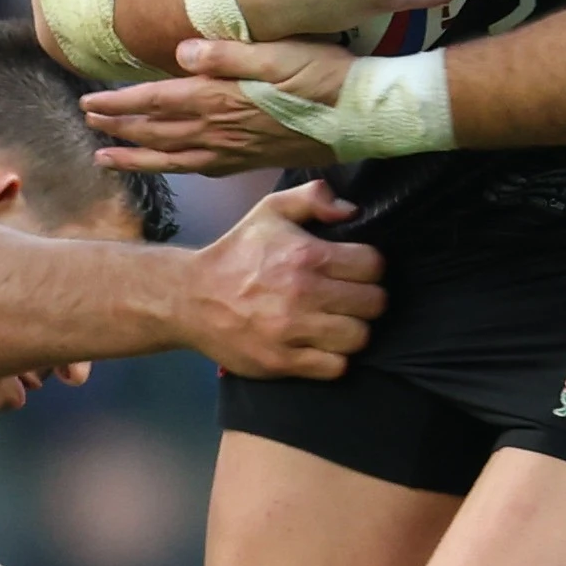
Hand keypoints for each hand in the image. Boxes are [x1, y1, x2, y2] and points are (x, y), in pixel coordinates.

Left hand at [84, 39, 356, 174]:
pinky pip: (201, 169)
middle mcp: (221, 129)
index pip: (156, 102)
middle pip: (156, 131)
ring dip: (136, 156)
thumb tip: (180, 52)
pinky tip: (168, 167)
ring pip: (172, 157)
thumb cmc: (324, 76)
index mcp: (221, 98)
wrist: (363, 116)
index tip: (90, 102)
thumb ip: (227, 54)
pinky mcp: (252, 160)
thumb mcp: (277, 53)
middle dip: (118, 127)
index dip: (119, 103)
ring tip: (107, 158)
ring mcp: (236, 149)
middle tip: (88, 123)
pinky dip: (175, 168)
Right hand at [180, 181, 385, 377]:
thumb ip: (313, 198)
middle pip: (374, 303)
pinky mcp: (282, 362)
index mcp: (305, 254)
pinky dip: (334, 359)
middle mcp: (303, 293)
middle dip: (366, 299)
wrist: (191, 298)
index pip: (373, 265)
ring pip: (359, 337)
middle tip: (349, 298)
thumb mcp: (270, 210)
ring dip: (353, 330)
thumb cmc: (238, 253)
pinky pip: (336, 367)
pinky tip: (321, 345)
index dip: (370, 266)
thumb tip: (352, 210)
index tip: (355, 270)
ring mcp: (292, 331)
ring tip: (337, 322)